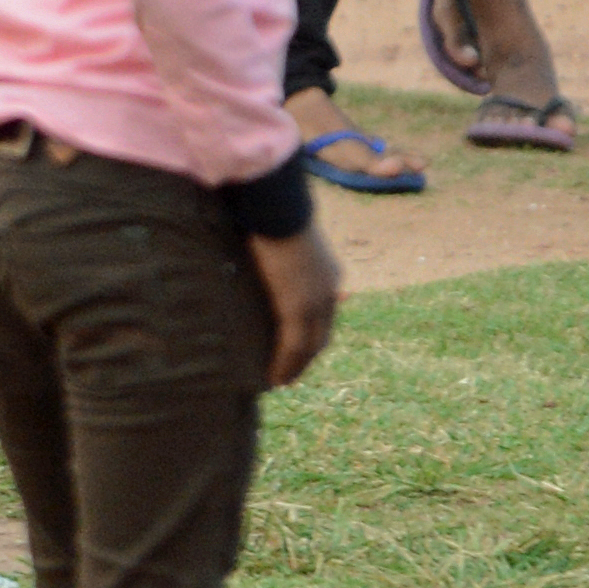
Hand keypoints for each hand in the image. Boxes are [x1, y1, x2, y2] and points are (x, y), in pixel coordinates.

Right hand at [249, 220, 343, 387]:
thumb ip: (279, 248)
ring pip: (309, 347)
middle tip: (290, 372)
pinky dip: (285, 366)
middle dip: (307, 356)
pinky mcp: (297, 309)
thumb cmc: (272, 209)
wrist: (277, 206)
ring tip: (280, 382)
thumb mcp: (282, 233)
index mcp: (328, 274)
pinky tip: (274, 380)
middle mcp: (328, 292)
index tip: (300, 348)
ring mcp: (315, 303)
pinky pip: (293, 347)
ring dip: (295, 367)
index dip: (312, 334)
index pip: (323, 314)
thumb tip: (260, 249)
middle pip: (322, 335)